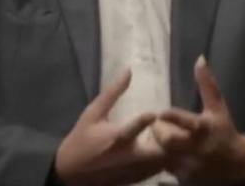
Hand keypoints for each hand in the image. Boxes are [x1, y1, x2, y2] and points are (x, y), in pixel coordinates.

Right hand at [54, 70, 165, 185]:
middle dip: (170, 140)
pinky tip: (163, 150)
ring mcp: (132, 171)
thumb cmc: (81, 139)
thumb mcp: (93, 114)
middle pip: (157, 153)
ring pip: (162, 163)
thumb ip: (112, 93)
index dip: (143, 121)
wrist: (70, 174)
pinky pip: (157, 172)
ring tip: (173, 136)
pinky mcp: (135, 180)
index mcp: (115, 138)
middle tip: (175, 127)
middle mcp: (126, 157)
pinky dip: (163, 162)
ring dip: (169, 150)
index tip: (154, 113)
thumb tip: (128, 70)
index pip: (130, 130)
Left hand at [150, 56, 244, 184]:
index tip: (161, 112)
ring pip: (163, 155)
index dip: (174, 118)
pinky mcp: (184, 179)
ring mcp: (190, 165)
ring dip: (159, 146)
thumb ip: (207, 85)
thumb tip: (199, 58)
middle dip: (158, 132)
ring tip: (161, 139)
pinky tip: (169, 155)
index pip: (188, 122)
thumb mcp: (218, 107)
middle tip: (157, 125)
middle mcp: (197, 148)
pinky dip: (164, 160)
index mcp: (205, 128)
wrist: (237, 165)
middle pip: (167, 141)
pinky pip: (165, 168)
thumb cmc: (224, 130)